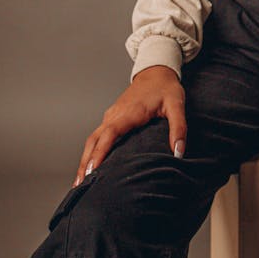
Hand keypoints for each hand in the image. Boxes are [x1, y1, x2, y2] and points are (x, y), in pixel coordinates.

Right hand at [73, 65, 186, 186]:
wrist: (156, 72)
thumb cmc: (165, 88)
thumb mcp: (177, 105)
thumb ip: (179, 128)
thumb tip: (179, 152)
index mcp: (129, 113)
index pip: (109, 134)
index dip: (99, 153)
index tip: (92, 170)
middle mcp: (115, 115)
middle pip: (93, 141)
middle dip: (85, 163)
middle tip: (80, 185)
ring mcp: (111, 116)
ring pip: (92, 139)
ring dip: (85, 159)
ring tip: (80, 182)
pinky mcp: (111, 117)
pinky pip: (96, 136)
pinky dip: (90, 151)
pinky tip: (91, 164)